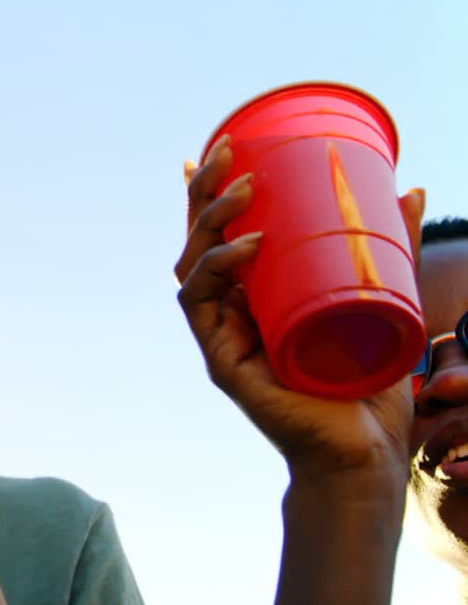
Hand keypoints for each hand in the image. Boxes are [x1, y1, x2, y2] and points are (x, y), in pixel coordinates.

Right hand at [174, 134, 424, 486]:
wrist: (362, 454)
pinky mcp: (223, 361)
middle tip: (228, 151)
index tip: (224, 149)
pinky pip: (202, 306)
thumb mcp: (386, 299)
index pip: (220, 239)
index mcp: (254, 300)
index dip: (214, 195)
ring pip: (192, 267)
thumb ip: (393, 249)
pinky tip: (246, 246)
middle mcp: (229, 315)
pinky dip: (220, 271)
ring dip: (210, 223)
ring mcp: (221, 338)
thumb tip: (411, 186)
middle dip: (206, 193)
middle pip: (198, 244)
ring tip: (244, 188)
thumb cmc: (368, 385)